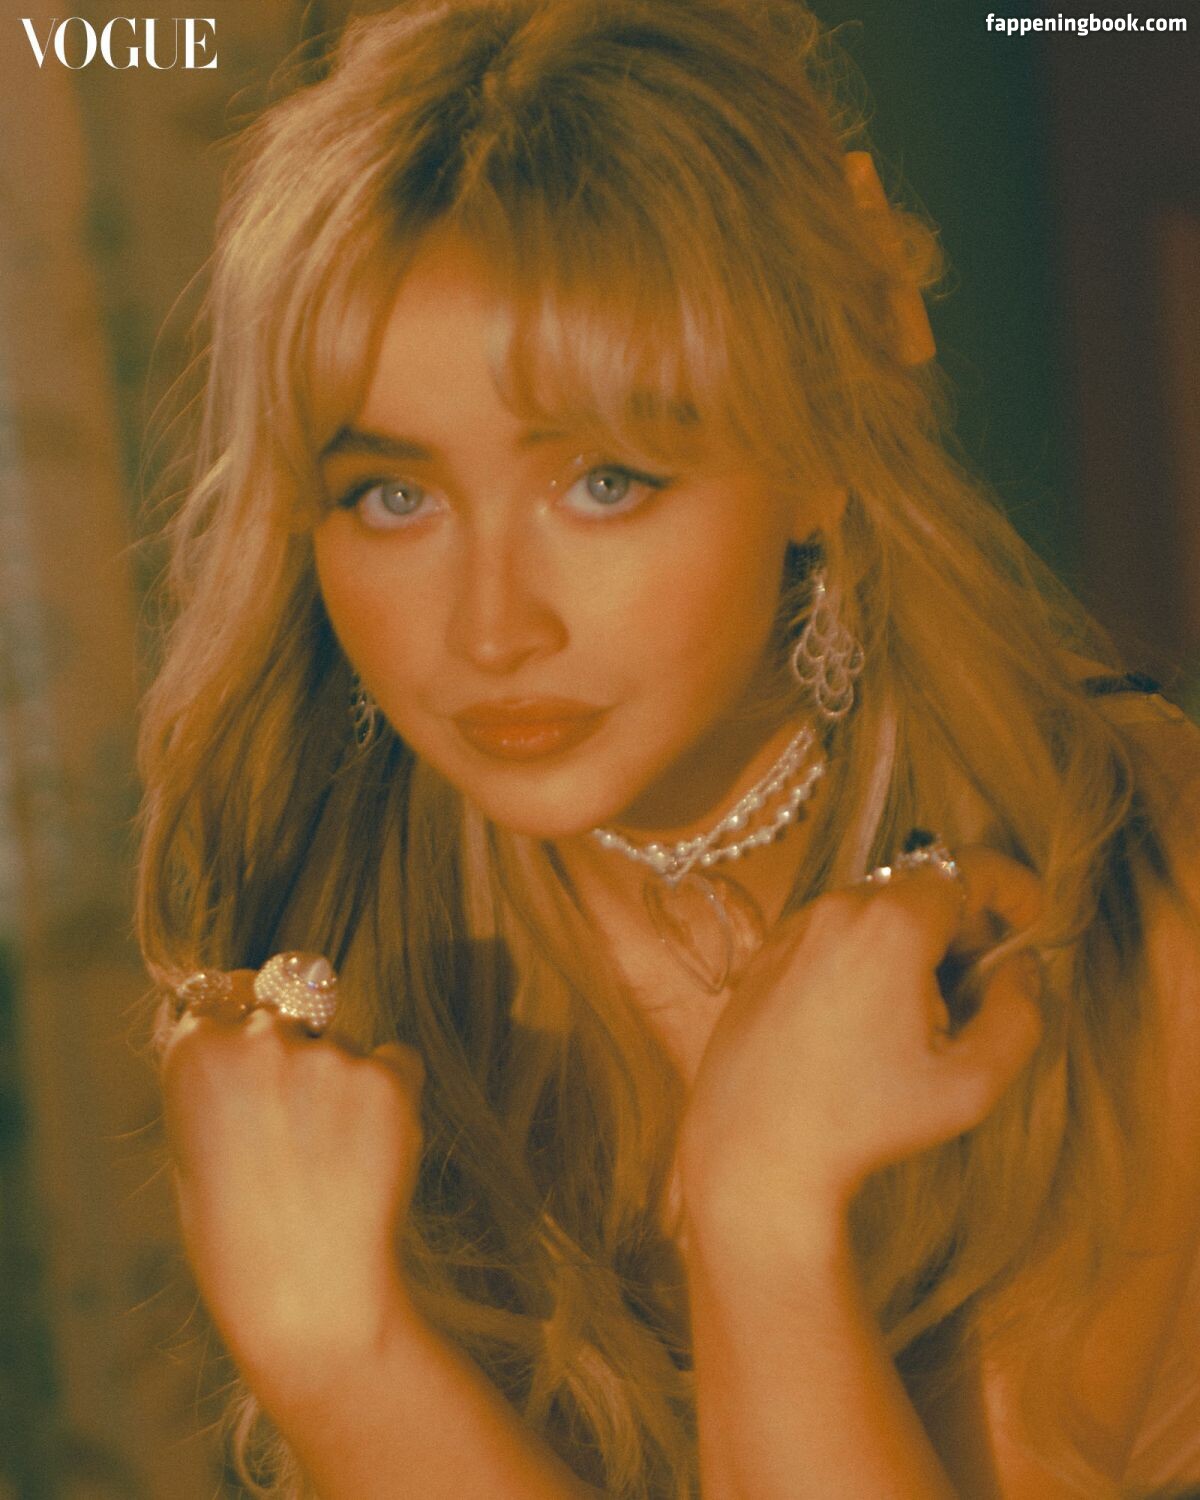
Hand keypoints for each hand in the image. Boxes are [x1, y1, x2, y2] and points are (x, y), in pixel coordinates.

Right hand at [158, 972, 424, 1392]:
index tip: (254, 1045)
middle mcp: (260, 1041)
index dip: (239, 1014)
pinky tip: (369, 1157)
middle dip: (294, 1050)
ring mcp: (328, 1055)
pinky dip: (390, 1096)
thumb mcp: (192, 1145)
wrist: (307, 1298)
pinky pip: (394, 1063)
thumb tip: (212, 1006)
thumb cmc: (238, 1235)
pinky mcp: (387, 1077)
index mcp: (197, 1055)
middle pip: (287, 1009)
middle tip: (297, 1130)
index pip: (220, 991)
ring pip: (342, 1044)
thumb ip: (209, 1071)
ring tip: (330, 1164)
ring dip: (342, 1084)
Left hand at [677, 847, 1043, 1235]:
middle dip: (964, 927)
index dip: (1013, 889)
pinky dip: (865, 957)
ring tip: (922, 1019)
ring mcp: (794, 929)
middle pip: (922, 890)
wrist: (752, 1149)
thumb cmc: (863, 1120)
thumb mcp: (970, 1083)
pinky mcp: (765, 957)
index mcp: (891, 924)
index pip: (970, 869)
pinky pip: (833, 936)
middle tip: (983, 989)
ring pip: (876, 912)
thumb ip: (1018, 1015)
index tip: (1033, 920)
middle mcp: (837, 909)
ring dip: (913, 945)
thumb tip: (1021, 969)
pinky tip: (867, 1024)